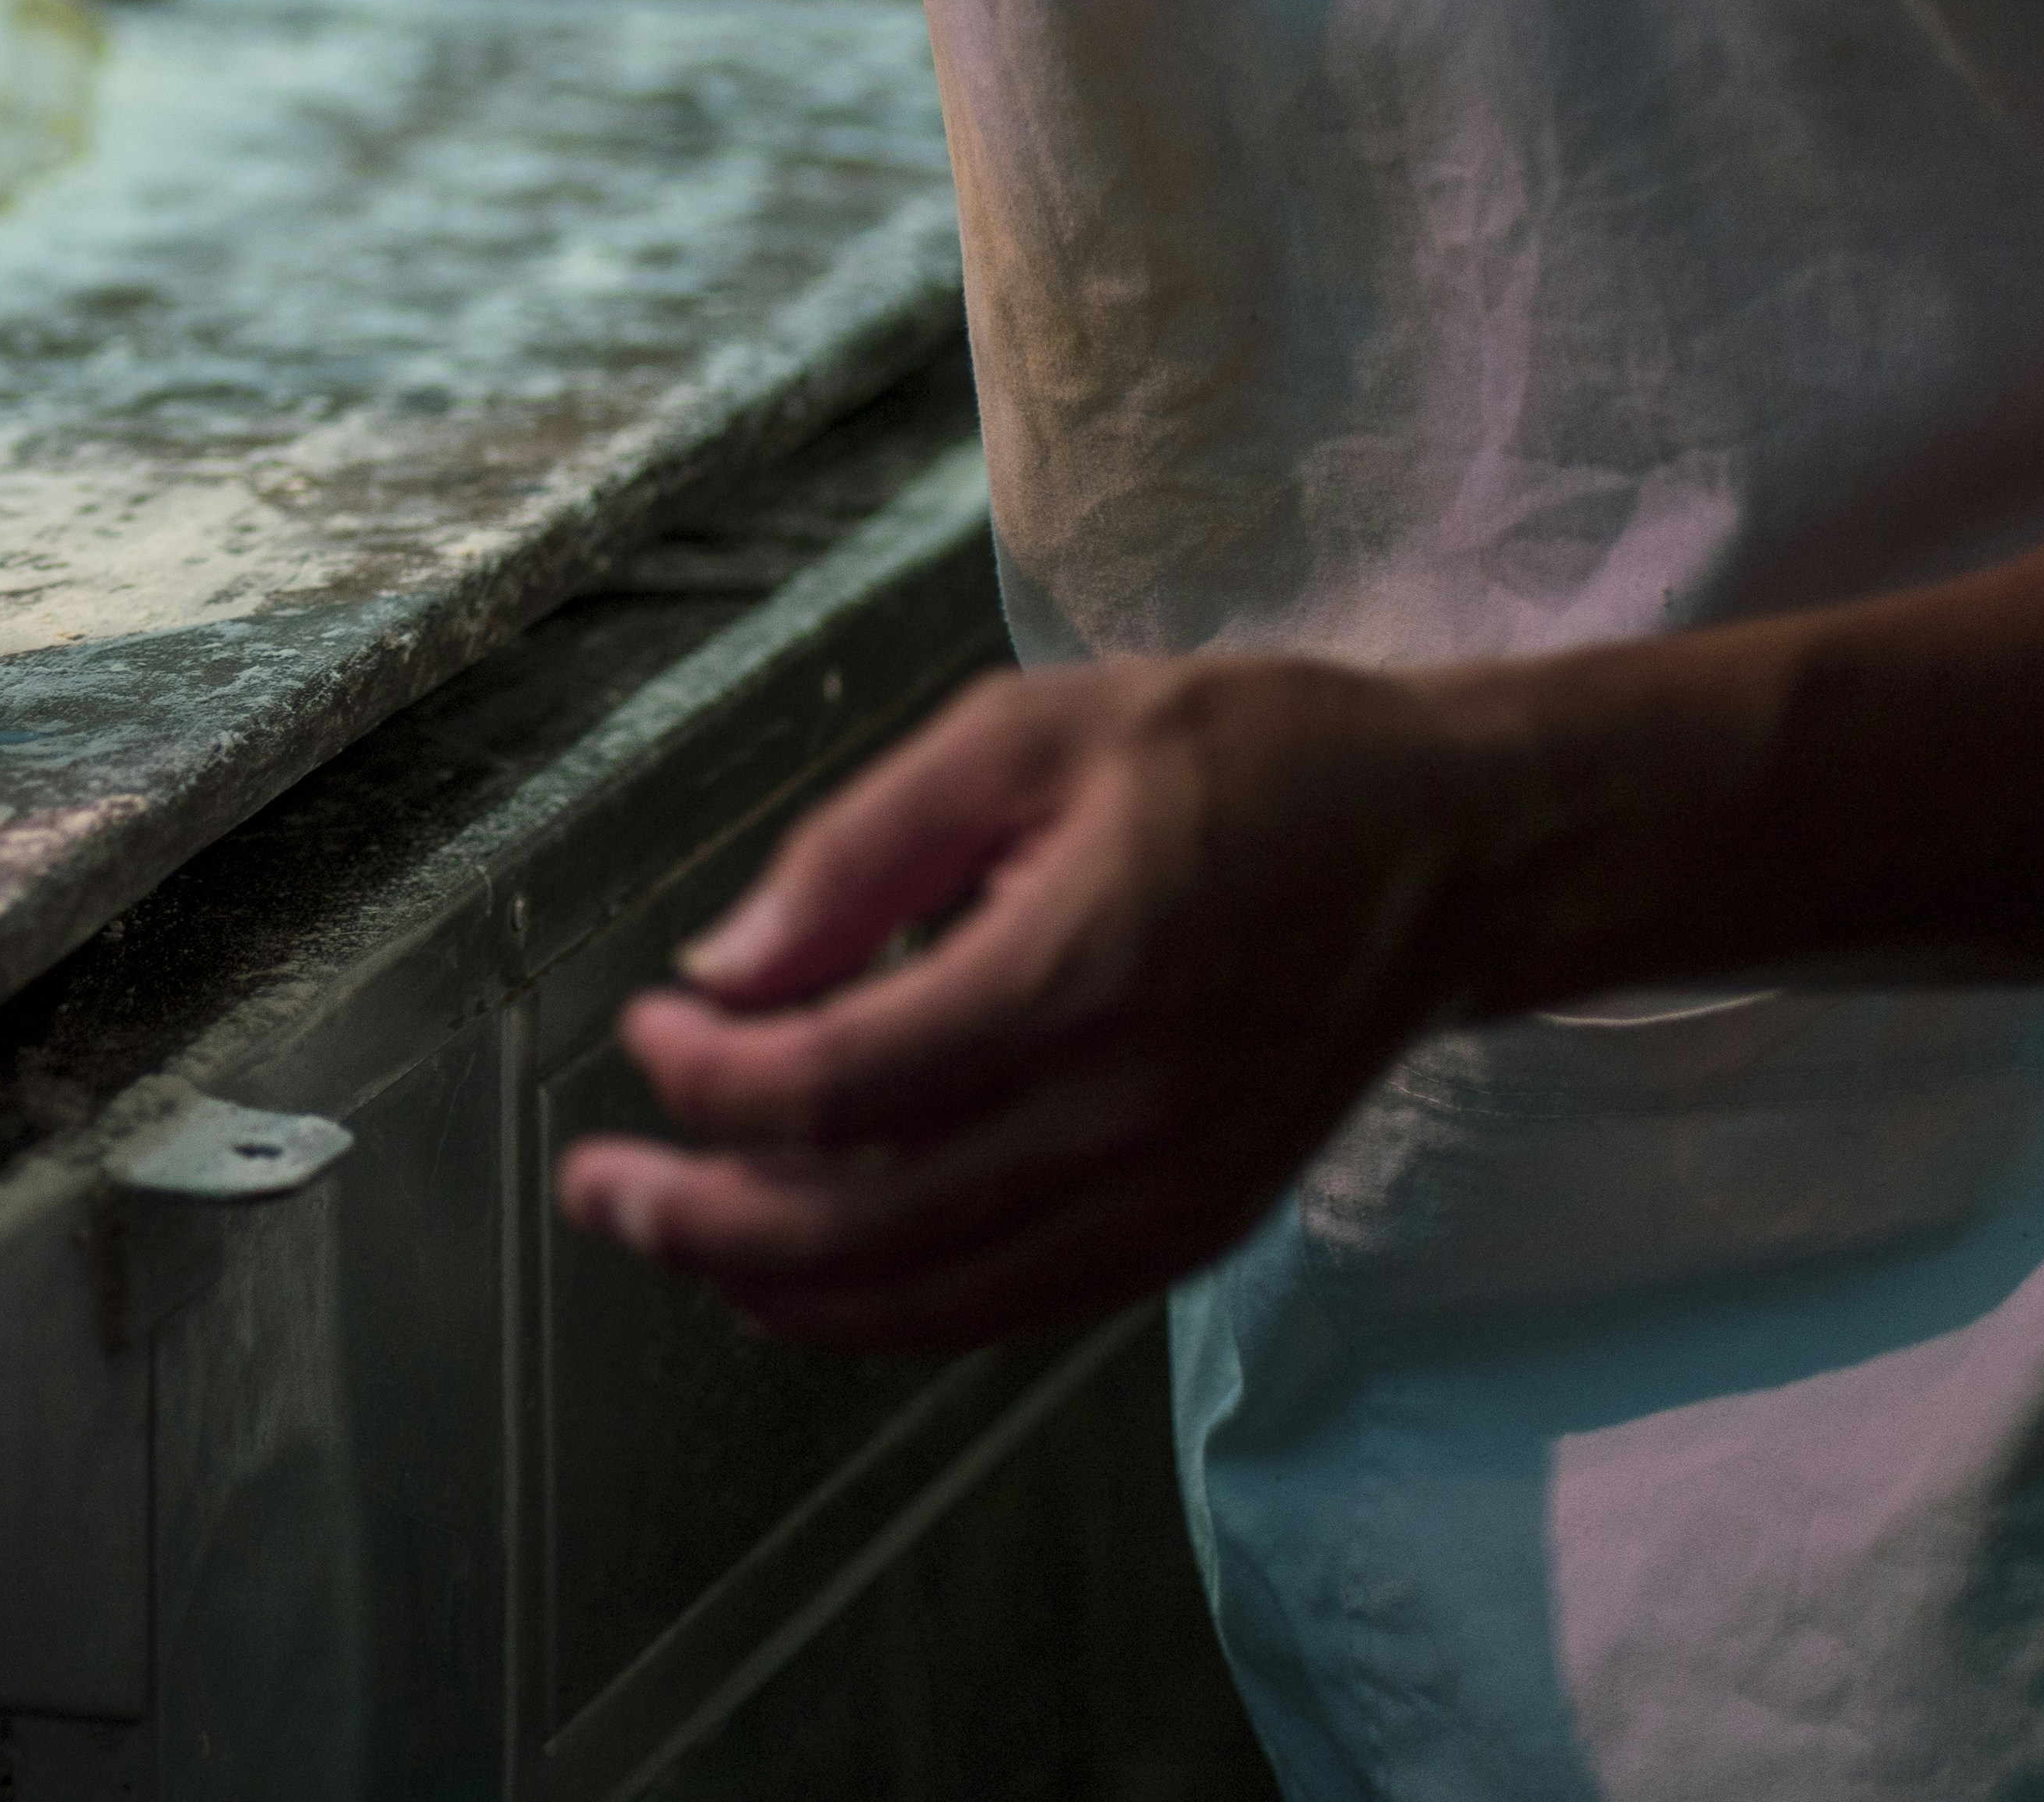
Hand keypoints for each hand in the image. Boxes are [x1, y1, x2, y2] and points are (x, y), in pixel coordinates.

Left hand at [552, 657, 1500, 1354]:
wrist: (1444, 849)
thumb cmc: (1243, 762)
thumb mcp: (1026, 732)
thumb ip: (858, 851)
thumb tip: (723, 967)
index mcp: (1080, 973)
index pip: (837, 1083)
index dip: (707, 1077)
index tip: (651, 1027)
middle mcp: (1128, 1114)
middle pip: (863, 1220)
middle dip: (699, 1217)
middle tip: (599, 1186)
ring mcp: (1169, 1194)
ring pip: (931, 1295)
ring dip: (776, 1284)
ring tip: (669, 1239)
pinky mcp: (1192, 1229)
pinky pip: (1011, 1307)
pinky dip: (888, 1310)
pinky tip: (802, 1280)